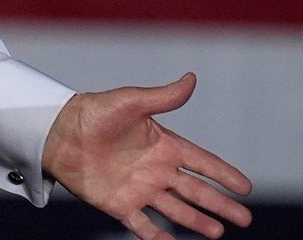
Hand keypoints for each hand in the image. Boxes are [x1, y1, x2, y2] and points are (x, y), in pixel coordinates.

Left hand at [44, 73, 252, 238]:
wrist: (56, 131)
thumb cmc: (93, 112)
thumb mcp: (131, 102)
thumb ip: (163, 97)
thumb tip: (191, 78)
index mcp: (163, 145)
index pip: (202, 162)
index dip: (224, 174)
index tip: (246, 187)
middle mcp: (156, 170)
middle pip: (196, 191)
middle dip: (220, 204)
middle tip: (245, 219)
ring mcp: (139, 189)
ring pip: (176, 210)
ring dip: (197, 221)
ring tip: (218, 233)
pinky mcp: (119, 204)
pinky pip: (143, 226)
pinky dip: (159, 238)